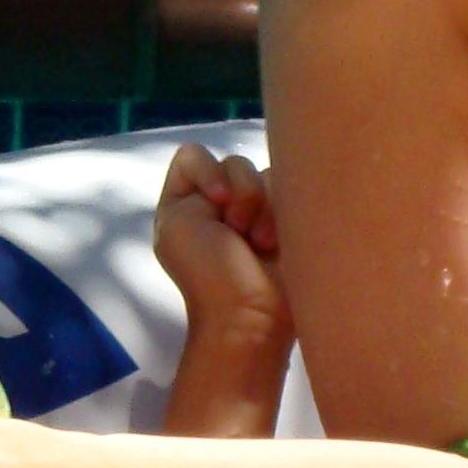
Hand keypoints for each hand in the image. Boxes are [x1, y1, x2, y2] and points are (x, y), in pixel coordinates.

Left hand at [153, 144, 288, 338]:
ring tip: (263, 243)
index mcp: (187, 201)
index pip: (195, 155)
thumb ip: (192, 177)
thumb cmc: (207, 270)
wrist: (250, 312)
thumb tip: (230, 175)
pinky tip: (280, 243)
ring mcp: (256, 212)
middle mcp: (221, 202)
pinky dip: (284, 215)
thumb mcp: (175, 220)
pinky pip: (292, 192)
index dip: (208, 172)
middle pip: (235, 162)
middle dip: (241, 194)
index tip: (216, 203)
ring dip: (264, 209)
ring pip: (267, 175)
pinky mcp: (287, 221)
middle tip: (239, 231)